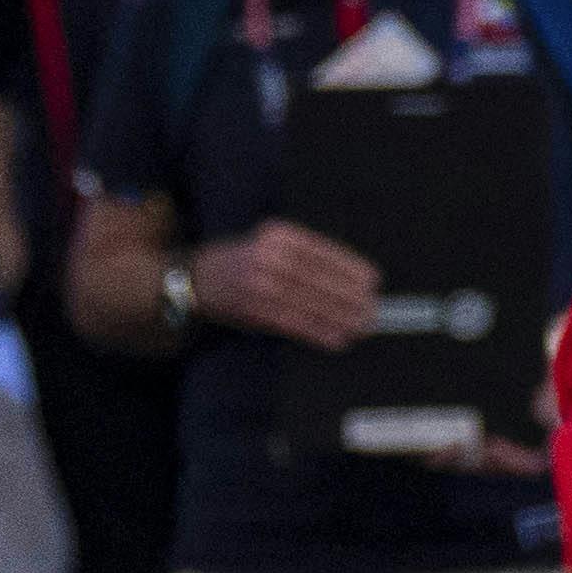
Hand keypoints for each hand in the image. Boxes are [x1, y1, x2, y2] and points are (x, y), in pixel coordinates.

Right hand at [187, 220, 380, 348]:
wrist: (198, 277)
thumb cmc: (248, 262)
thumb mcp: (275, 246)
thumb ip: (308, 259)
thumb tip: (353, 283)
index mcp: (279, 234)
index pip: (322, 252)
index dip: (350, 268)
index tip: (373, 281)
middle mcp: (268, 255)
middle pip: (318, 279)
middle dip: (349, 297)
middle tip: (373, 309)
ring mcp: (257, 282)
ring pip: (307, 302)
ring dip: (339, 317)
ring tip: (362, 327)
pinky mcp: (251, 308)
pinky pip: (291, 321)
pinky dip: (317, 331)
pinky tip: (336, 338)